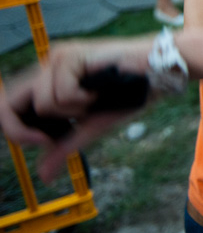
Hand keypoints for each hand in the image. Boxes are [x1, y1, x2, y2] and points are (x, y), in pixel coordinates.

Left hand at [0, 39, 150, 181]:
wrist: (158, 75)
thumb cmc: (129, 94)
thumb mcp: (91, 126)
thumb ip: (64, 146)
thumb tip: (43, 176)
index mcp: (49, 82)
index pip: (11, 106)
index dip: (15, 129)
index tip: (42, 143)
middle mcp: (48, 68)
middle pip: (9, 102)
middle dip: (23, 127)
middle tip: (48, 138)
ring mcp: (57, 60)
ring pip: (42, 103)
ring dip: (71, 111)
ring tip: (94, 101)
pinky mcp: (69, 56)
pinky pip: (61, 93)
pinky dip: (82, 101)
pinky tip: (99, 92)